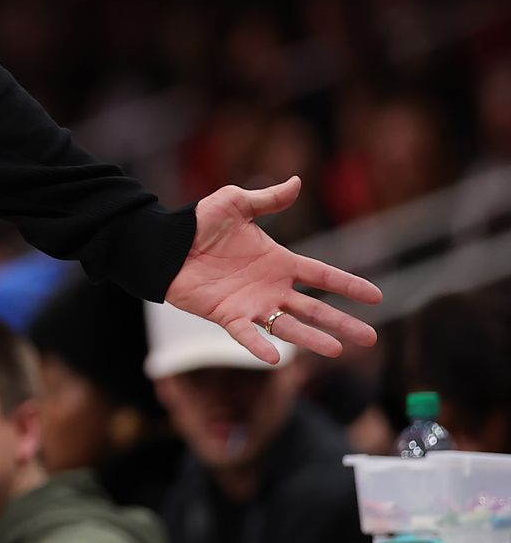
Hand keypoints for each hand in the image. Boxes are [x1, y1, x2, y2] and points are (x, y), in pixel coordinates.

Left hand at [164, 176, 382, 363]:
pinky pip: (247, 334)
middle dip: (343, 322)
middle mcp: (271, 287)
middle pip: (315, 307)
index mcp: (279, 261)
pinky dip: (259, 347)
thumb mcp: (236, 204)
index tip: (377, 297)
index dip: (348, 285)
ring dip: (311, 338)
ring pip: (289, 325)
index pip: (322, 274)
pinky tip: (276, 360)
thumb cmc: (199, 223)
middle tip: (371, 339)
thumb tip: (297, 181)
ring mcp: (252, 304)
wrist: (166, 244)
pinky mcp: (227, 315)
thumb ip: (267, 199)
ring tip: (336, 351)